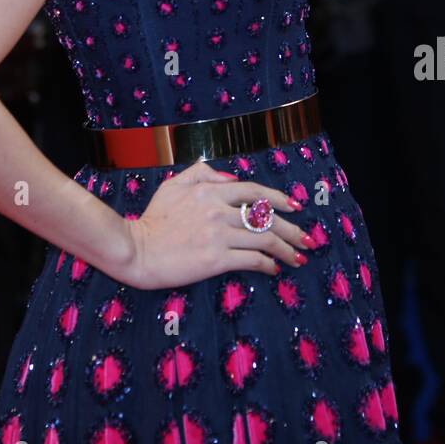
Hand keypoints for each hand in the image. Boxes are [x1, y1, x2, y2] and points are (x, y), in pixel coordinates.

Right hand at [115, 159, 313, 290]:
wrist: (136, 249)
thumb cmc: (152, 219)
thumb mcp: (173, 185)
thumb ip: (201, 174)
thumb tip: (230, 178)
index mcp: (209, 190)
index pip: (252, 190)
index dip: (277, 198)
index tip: (294, 206)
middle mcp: (218, 210)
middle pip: (265, 216)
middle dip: (291, 228)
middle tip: (308, 239)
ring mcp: (218, 234)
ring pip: (263, 239)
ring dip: (286, 249)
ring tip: (299, 258)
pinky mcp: (216, 259)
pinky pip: (251, 260)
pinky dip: (268, 264)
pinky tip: (275, 269)